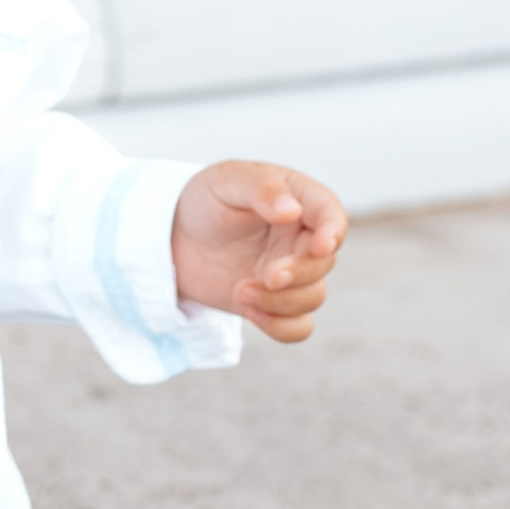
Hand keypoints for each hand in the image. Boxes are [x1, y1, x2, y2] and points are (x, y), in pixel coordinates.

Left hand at [171, 160, 347, 344]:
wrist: (176, 238)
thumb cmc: (208, 199)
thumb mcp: (228, 180)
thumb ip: (261, 189)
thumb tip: (291, 210)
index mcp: (299, 201)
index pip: (331, 215)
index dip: (333, 232)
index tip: (320, 247)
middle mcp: (301, 238)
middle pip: (323, 263)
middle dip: (298, 274)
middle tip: (267, 277)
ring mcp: (291, 273)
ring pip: (313, 297)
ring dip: (281, 302)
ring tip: (240, 291)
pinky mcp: (275, 302)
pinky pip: (298, 326)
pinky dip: (281, 327)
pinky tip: (252, 314)